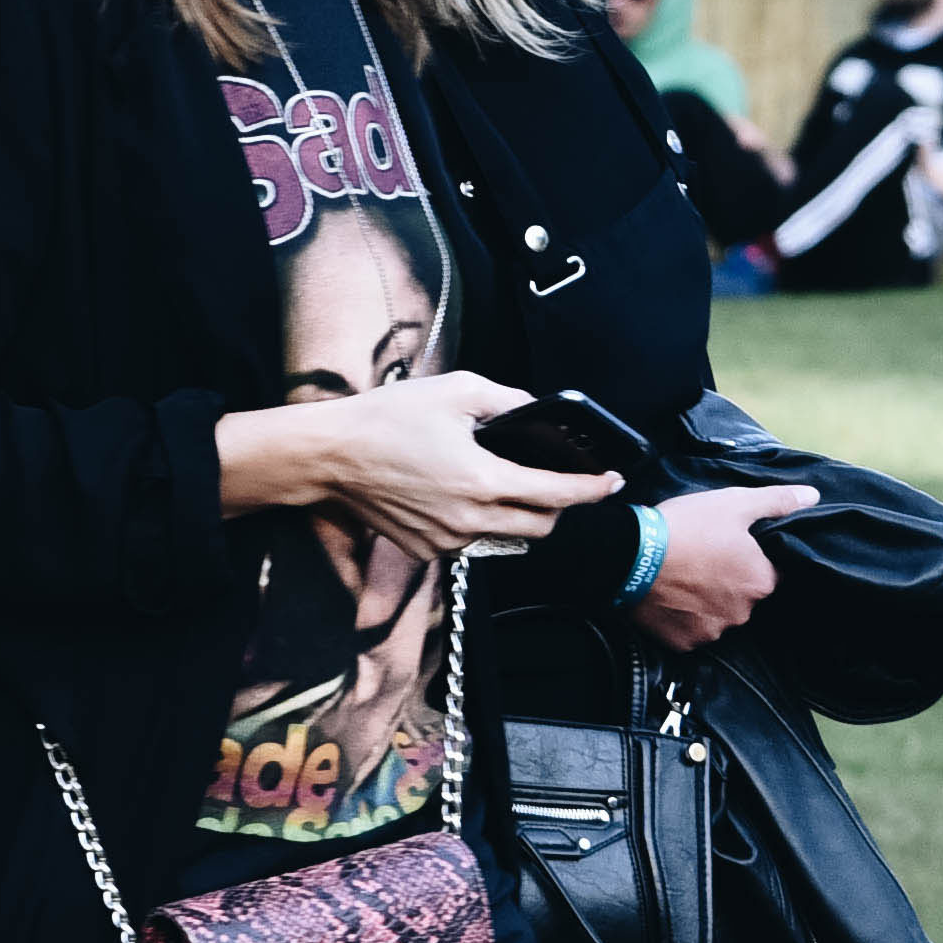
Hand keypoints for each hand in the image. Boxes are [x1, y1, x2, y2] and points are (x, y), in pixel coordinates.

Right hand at [216, 373, 619, 558]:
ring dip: (517, 515)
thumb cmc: (385, 419)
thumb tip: (533, 408)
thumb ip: (504, 400)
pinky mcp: (426, 551)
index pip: (557, 495)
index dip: (591, 489)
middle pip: (540, 527)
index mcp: (482, 481)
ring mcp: (447, 541)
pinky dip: (478, 522)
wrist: (330, 456)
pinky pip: (469, 541)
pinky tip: (459, 493)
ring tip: (502, 482)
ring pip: (505, 537)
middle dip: (558, 507)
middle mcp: (469, 520)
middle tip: (556, 480)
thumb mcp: (453, 391)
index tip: (611, 481)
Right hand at [631, 484, 820, 651]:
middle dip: (728, 583)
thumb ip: (777, 502)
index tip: (730, 548)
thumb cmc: (687, 526)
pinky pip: (690, 631)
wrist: (629, 556)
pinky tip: (669, 597)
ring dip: (705, 602)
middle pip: (742, 598)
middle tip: (702, 559)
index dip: (751, 560)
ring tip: (682, 577)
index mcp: (760, 582)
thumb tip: (813, 497)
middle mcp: (742, 613)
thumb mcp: (734, 504)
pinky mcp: (683, 644)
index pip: (769, 575)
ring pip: (716, 616)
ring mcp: (712, 632)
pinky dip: (682, 618)